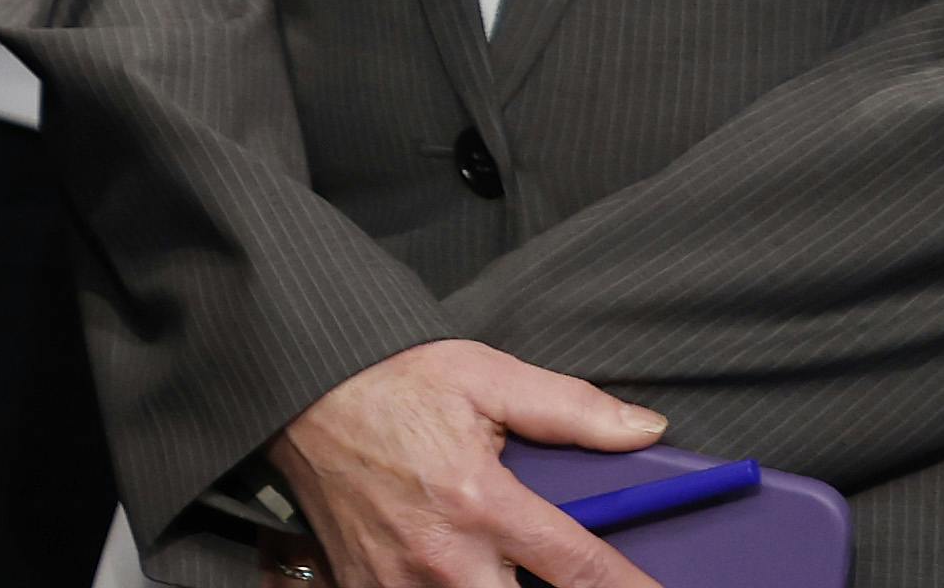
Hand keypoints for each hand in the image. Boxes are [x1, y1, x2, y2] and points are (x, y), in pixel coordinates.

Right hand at [271, 337, 666, 587]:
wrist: (297, 393)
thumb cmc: (389, 382)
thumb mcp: (482, 376)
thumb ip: (569, 408)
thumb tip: (645, 431)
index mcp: (481, 501)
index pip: (582, 569)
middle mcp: (444, 556)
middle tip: (560, 575)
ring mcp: (401, 584)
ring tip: (505, 567)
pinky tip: (460, 572)